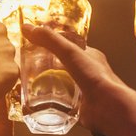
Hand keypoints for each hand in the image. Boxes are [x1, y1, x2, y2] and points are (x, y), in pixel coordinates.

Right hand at [21, 25, 135, 134]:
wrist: (107, 107)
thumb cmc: (95, 77)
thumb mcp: (69, 52)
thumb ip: (50, 40)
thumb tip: (27, 28)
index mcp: (91, 56)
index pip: (71, 46)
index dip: (55, 44)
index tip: (39, 44)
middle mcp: (89, 73)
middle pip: (65, 66)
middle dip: (49, 66)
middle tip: (30, 66)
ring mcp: (85, 90)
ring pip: (63, 85)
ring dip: (49, 85)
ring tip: (30, 84)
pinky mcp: (80, 106)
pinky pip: (63, 103)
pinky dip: (52, 102)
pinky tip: (40, 103)